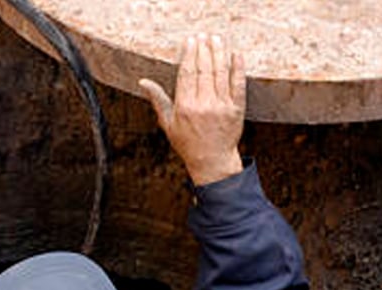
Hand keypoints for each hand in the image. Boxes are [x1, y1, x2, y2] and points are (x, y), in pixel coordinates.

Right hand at [139, 34, 245, 185]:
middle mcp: (204, 105)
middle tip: (203, 36)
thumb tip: (143, 82)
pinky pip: (238, 85)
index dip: (189, 54)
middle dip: (204, 50)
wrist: (212, 161)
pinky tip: (236, 55)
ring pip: (220, 73)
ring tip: (217, 39)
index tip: (191, 41)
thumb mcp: (168, 123)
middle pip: (204, 70)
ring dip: (219, 53)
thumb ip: (158, 100)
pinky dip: (238, 68)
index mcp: (185, 106)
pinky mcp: (237, 109)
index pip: (187, 73)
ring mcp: (222, 106)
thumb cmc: (187, 142)